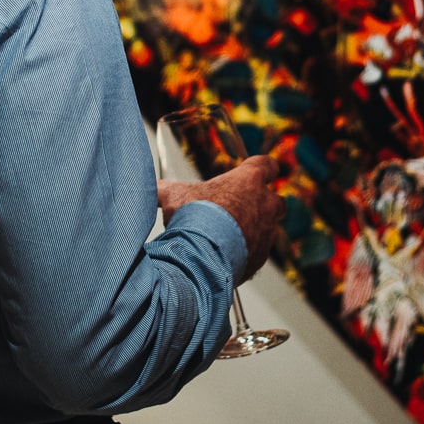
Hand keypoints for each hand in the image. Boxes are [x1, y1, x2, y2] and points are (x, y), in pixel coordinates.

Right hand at [158, 155, 282, 283]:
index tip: (264, 169)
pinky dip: (247, 252)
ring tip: (230, 236)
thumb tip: (146, 186)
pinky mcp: (260, 257)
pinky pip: (258, 252)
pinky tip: (227, 256)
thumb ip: (163, 189)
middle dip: (265, 203)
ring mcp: (266, 233)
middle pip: (277, 200)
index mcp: (247, 181)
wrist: (202, 257)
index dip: (264, 167)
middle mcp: (264, 205)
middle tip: (246, 208)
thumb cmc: (192, 218)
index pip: (266, 165)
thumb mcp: (173, 196)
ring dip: (255, 229)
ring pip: (269, 228)